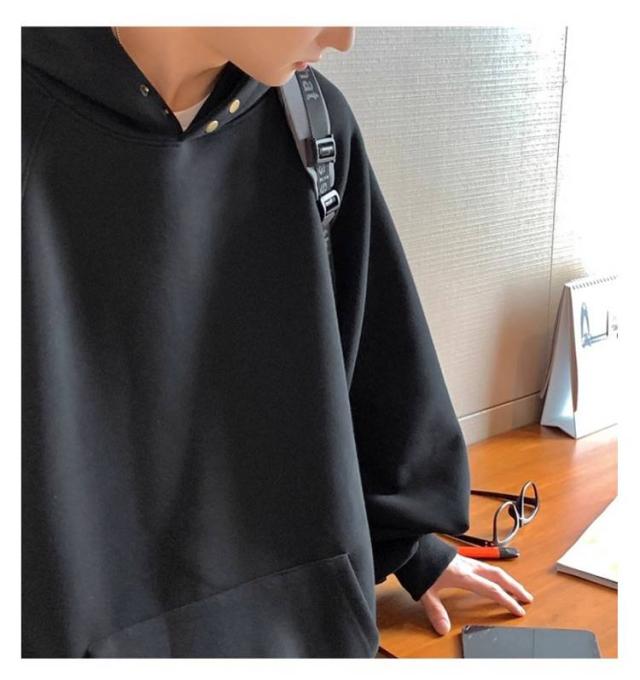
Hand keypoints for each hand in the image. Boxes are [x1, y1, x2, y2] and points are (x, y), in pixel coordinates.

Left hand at [419, 553, 534, 635]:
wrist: (409, 542)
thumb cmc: (418, 564)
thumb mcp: (425, 591)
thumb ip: (436, 611)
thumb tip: (443, 629)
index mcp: (464, 576)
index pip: (492, 590)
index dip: (507, 601)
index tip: (519, 610)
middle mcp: (467, 566)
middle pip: (498, 576)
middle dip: (514, 587)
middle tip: (527, 597)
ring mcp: (464, 559)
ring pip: (491, 568)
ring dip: (505, 578)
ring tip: (514, 587)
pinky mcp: (458, 556)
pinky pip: (482, 564)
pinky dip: (492, 572)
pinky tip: (490, 575)